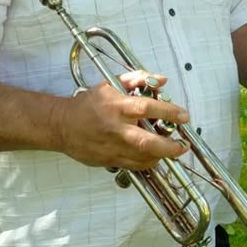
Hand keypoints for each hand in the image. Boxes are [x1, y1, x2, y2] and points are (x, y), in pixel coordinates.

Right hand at [52, 70, 189, 170]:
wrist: (62, 125)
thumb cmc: (89, 103)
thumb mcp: (111, 84)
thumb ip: (138, 79)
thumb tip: (162, 80)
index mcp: (118, 107)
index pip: (147, 108)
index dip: (168, 112)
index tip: (184, 116)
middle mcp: (116, 129)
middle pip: (146, 141)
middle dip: (169, 146)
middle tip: (183, 145)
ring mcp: (112, 147)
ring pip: (142, 158)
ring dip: (161, 156)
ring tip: (173, 150)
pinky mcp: (109, 160)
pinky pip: (134, 166)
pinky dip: (148, 163)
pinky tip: (156, 157)